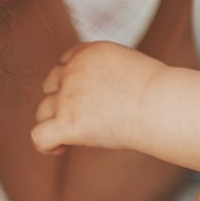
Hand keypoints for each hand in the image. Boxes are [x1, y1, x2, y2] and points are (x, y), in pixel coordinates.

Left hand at [32, 41, 163, 154]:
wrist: (162, 105)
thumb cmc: (157, 91)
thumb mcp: (128, 65)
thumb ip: (105, 71)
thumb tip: (99, 93)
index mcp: (88, 52)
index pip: (65, 62)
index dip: (72, 80)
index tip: (90, 97)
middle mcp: (72, 70)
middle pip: (50, 84)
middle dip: (62, 99)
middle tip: (86, 117)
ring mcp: (67, 97)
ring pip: (42, 110)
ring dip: (55, 122)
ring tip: (74, 137)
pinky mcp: (67, 123)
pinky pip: (38, 136)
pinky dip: (45, 145)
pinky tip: (62, 148)